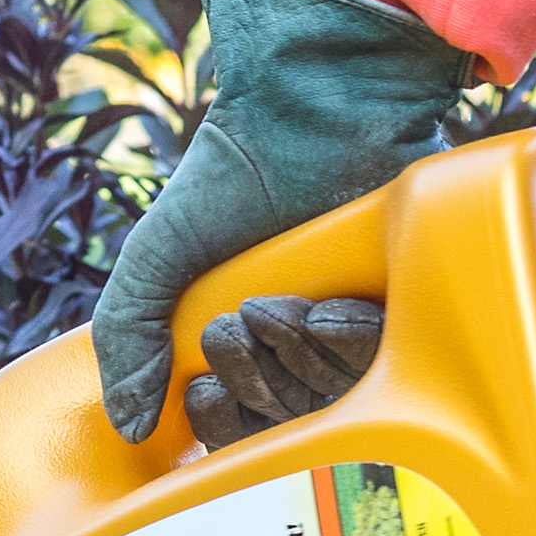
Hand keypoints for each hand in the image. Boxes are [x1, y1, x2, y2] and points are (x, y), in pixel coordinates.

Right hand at [96, 0, 474, 441]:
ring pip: (334, 393)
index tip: (203, 393)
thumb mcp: (158, 253)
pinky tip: (324, 305)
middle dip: (255, 378)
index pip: (242, 425)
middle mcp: (308, 348)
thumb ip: (128, 332)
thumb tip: (132, 428)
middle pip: (288, 416)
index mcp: (253, 347)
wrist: (305, 107)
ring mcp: (359, 328)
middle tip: (239, 323)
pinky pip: (382, 358)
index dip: (222, 420)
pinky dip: (344, 335)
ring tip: (275, 302)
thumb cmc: (230, 177)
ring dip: (294, 353)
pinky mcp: (407, 301)